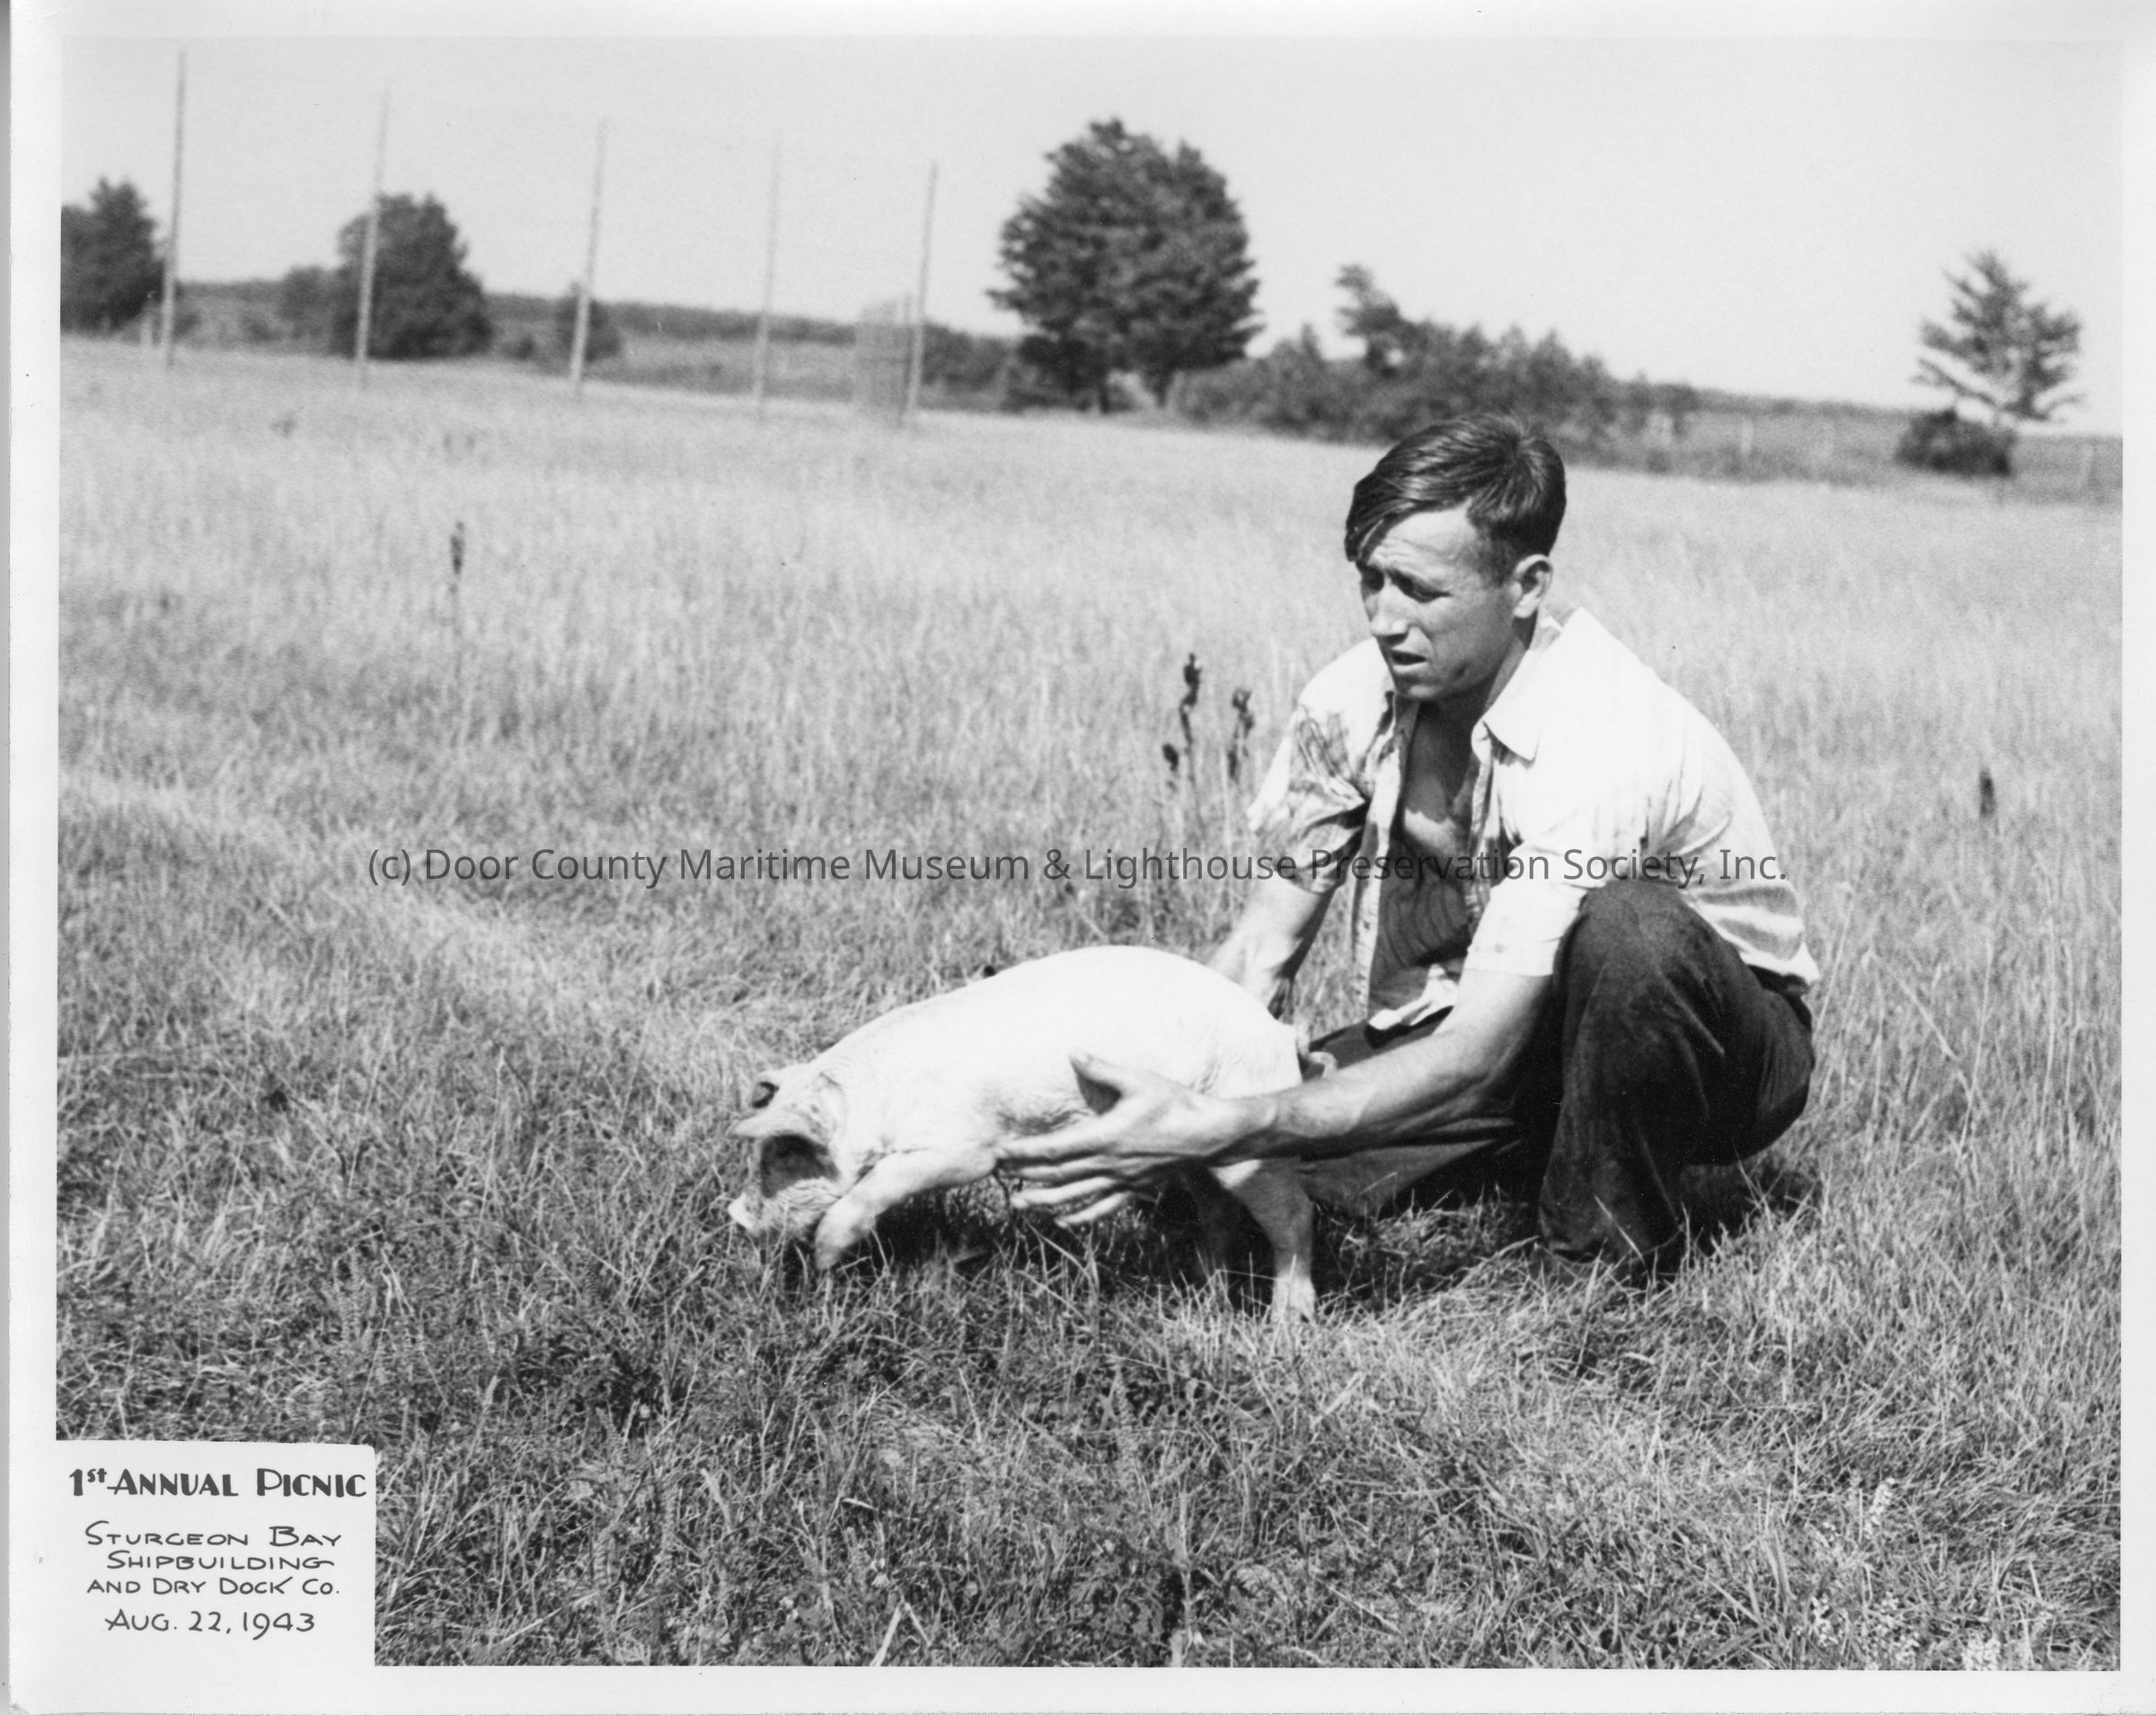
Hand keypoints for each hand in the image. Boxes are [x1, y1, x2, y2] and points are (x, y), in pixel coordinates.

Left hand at [1001, 1053, 1254, 1225]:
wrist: (1210, 1134)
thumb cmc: (1175, 1103)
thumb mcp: (1138, 1080)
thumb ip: (1103, 1069)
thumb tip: (1074, 1053)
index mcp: (1105, 1136)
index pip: (1054, 1148)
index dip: (1025, 1152)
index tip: (1001, 1151)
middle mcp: (1108, 1164)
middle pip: (1057, 1174)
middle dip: (1025, 1174)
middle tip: (996, 1175)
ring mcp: (1121, 1180)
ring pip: (1075, 1195)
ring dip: (1044, 1200)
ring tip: (1018, 1204)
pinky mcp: (1135, 1189)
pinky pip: (1103, 1207)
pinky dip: (1081, 1216)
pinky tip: (1064, 1222)